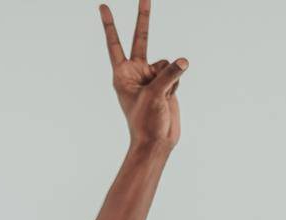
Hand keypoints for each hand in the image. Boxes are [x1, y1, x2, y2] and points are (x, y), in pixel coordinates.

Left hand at [100, 0, 187, 150]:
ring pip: (167, 61)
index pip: (115, 44)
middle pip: (141, 38)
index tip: (103, 6)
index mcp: (122, 74)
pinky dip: (177, 82)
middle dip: (143, 17)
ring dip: (170, 76)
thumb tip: (183, 60)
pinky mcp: (165, 81)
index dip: (110, 25)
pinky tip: (169, 97)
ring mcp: (150, 76)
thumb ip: (169, 74)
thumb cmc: (146, 122)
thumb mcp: (155, 96)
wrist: (157, 140)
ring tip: (162, 96)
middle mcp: (135, 72)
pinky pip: (176, 71)